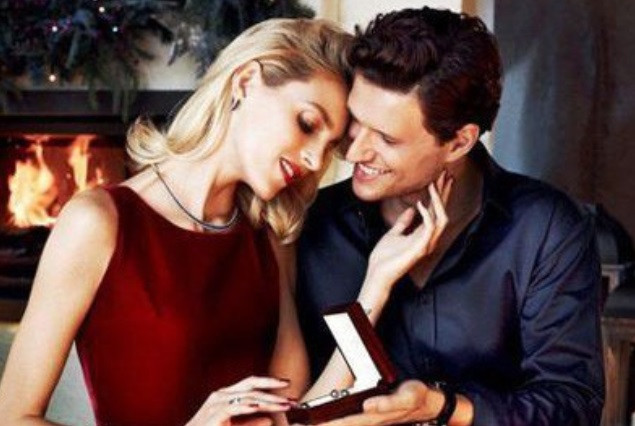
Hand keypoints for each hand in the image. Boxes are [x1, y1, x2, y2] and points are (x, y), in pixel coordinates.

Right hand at [186, 376, 293, 425]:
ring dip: (270, 401)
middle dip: (274, 386)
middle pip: (252, 384)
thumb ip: (250, 423)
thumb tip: (269, 420)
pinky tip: (262, 408)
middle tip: (291, 393)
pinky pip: (236, 407)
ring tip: (285, 405)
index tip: (288, 387)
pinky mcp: (215, 413)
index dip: (270, 383)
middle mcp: (221, 395)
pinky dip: (250, 407)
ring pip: (249, 396)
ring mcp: (217, 402)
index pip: (252, 384)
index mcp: (226, 396)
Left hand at [316, 380, 440, 425]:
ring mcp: (369, 420)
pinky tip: (325, 422)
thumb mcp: (408, 396)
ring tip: (302, 424)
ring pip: (344, 425)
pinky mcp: (370, 416)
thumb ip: (388, 403)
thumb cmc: (418, 398)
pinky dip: (336, 422)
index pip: (342, 423)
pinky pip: (350, 421)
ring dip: (326, 424)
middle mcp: (368, 420)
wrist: (430, 404)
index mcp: (372, 417)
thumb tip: (367, 405)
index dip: (325, 425)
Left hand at [360, 172, 452, 305]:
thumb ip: (404, 222)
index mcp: (423, 234)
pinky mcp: (420, 249)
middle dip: (444, 193)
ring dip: (438, 201)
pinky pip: (429, 228)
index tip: (440, 178)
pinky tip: (420, 203)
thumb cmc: (385, 257)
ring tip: (433, 184)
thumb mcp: (394, 233)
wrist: (378, 274)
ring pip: (441, 218)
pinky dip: (426, 214)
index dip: (439, 194)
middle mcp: (429, 238)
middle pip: (442, 211)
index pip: (435, 210)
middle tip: (445, 174)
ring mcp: (426, 244)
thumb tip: (411, 209)